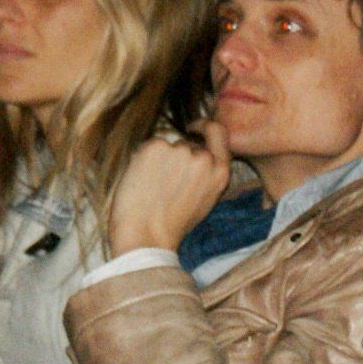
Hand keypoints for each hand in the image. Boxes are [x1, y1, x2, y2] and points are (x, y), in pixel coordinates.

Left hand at [106, 122, 233, 255]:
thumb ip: (207, 174)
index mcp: (220, 172)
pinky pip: (149, 146)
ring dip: (158, 160)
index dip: (204, 126)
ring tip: (152, 188)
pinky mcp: (155, 147)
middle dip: (175, 157)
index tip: (193, 127)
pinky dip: (143, 160)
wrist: (145, 236)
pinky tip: (142, 181)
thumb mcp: (205, 200)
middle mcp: (203, 158)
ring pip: (166, 145)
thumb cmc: (172, 225)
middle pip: (187, 143)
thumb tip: (196, 151)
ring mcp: (179, 151)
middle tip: (161, 182)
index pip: (218, 132)